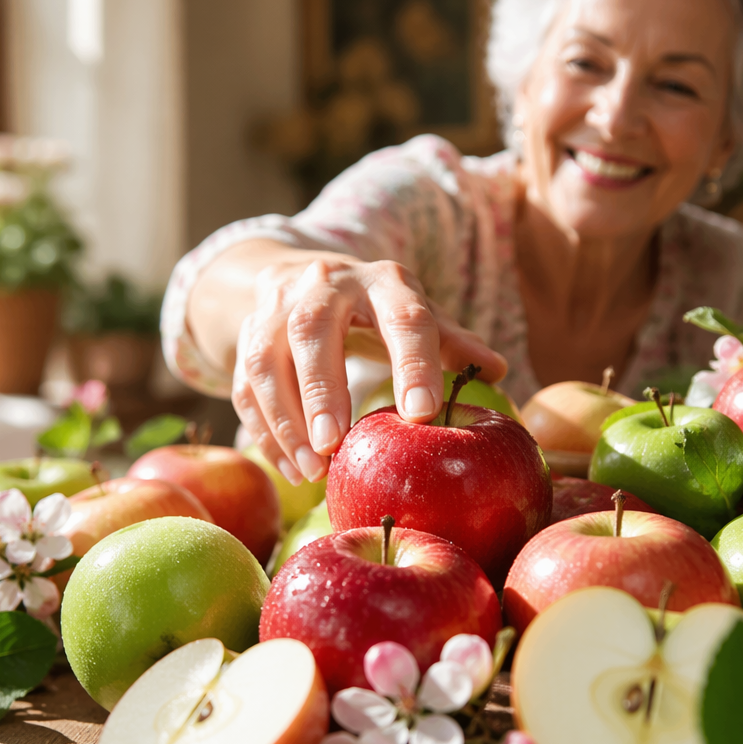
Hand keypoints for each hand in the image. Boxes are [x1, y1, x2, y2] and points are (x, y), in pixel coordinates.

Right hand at [231, 255, 507, 484]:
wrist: (300, 274)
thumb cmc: (375, 307)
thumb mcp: (413, 313)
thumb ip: (450, 341)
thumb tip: (498, 370)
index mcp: (381, 282)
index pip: (402, 316)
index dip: (413, 362)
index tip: (422, 412)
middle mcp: (322, 285)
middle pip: (312, 330)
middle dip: (321, 389)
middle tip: (334, 444)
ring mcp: (275, 308)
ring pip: (265, 360)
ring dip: (285, 419)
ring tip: (311, 469)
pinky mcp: (245, 337)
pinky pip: (244, 386)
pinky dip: (265, 431)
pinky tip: (290, 469)